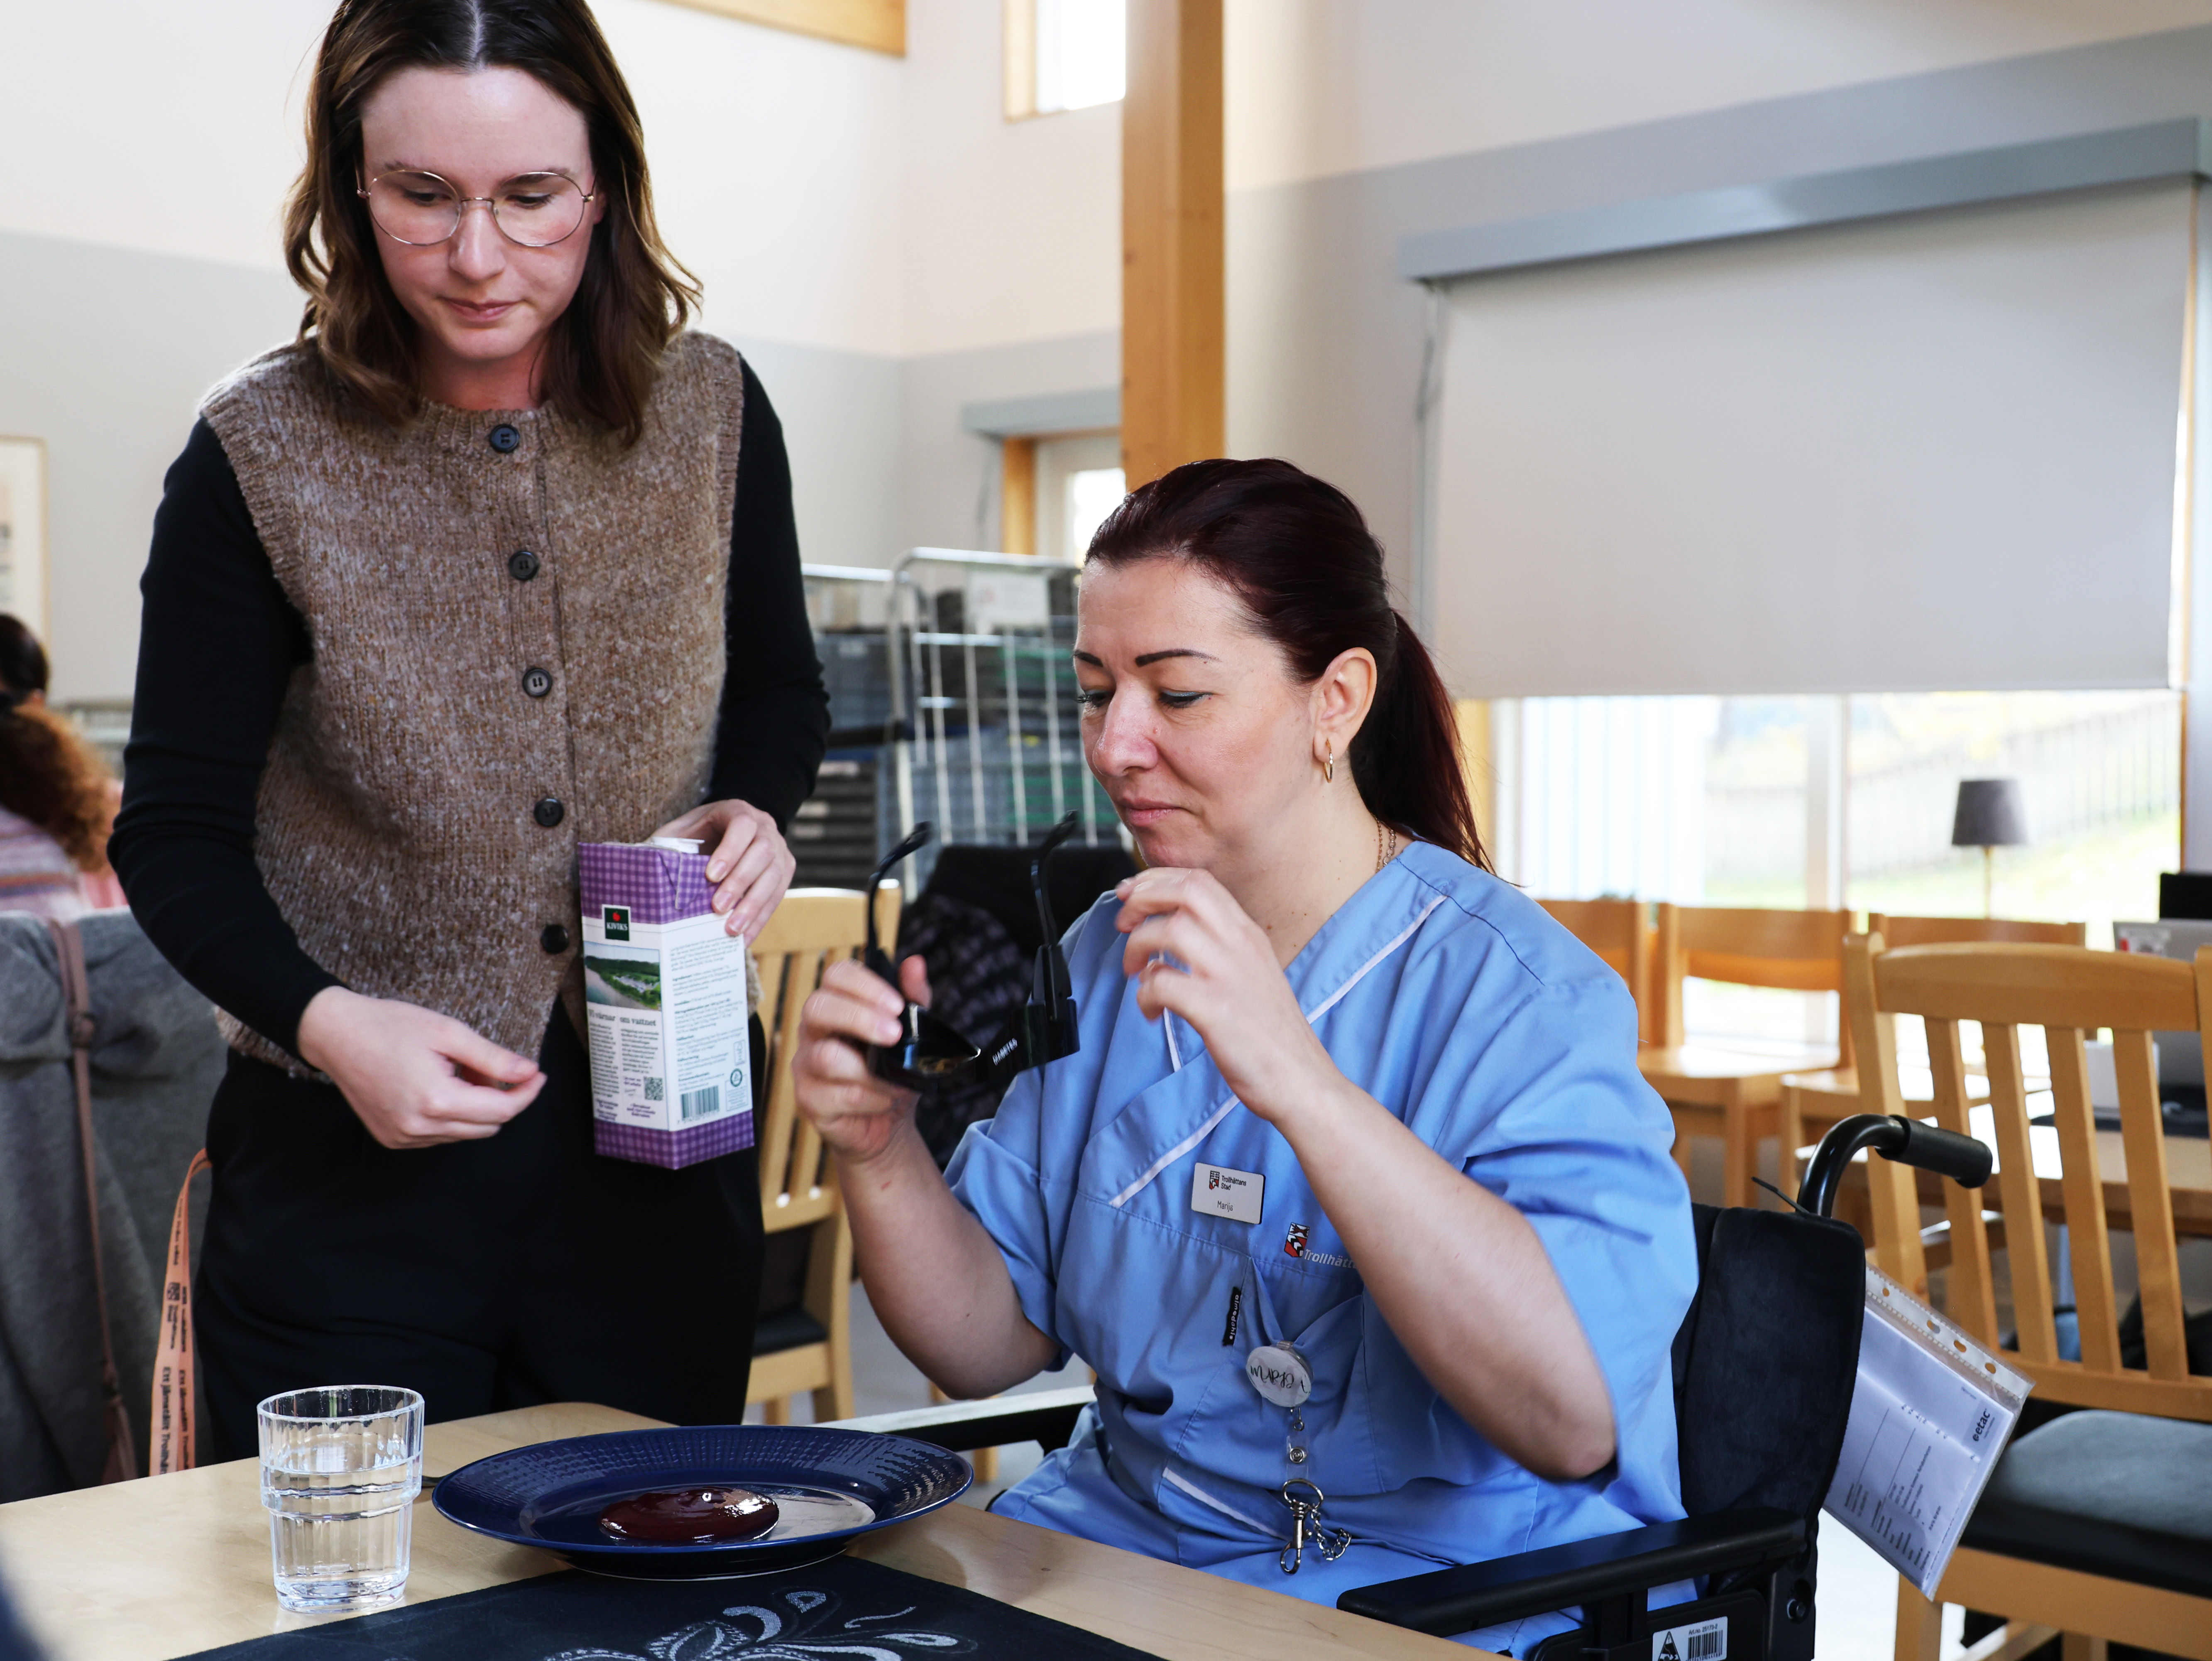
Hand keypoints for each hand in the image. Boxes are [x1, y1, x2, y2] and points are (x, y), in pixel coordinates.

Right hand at [296, 987, 545, 1148]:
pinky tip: (437, 1085)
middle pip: (487, 1127)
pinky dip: (451, 1115)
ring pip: (465, 1133)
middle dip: (499, 1099)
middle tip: (486, 1065)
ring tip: (455, 1071)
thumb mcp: (450, 1033)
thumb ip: (494, 1058)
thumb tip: (529, 1072)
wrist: (337, 1035)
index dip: (525, 1093)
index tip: (536, 1075)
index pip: (501, 1112)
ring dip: (474, 1107)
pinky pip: (440, 1135)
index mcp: (435, 1101)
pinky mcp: (393, 1138)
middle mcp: (419, 1127)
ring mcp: (403, 1137)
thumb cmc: (390, 1026)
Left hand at [653, 799, 794, 939]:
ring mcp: (780, 850)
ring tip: (732, 930)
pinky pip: (776, 897)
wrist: (733, 829)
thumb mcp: (683, 829)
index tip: (710, 876)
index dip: (730, 851)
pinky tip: (744, 939)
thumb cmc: (702, 832)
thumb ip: (669, 842)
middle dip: (740, 883)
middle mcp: (766, 827)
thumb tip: (643, 864)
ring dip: (753, 906)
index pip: (742, 826)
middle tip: (717, 907)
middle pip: (762, 853)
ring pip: (774, 877)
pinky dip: (760, 920)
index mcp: (739, 811)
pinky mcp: (784, 872)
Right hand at [793, 954, 933, 1165]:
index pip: (836, 976)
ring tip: (895, 1080)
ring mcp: (806, 1064)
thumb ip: (913, 997)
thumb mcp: (912, 1032)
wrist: (889, 1122)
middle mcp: (814, 1030)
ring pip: (826, 1056)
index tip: (897, 1005)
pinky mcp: (808, 1099)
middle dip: (860, 1018)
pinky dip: (871, 1099)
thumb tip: (915, 962)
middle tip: (895, 1035)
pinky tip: (884, 1100)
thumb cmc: (893, 1071)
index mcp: (837, 1004)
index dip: (865, 985)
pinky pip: (838, 1095)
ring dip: (871, 1070)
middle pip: (818, 1007)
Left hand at [1115, 867, 1339, 1126]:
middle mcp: (1241, 946)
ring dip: (1138, 946)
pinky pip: (1164, 983)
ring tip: (1135, 972)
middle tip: (1123, 923)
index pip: (1199, 882)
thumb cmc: (1271, 1034)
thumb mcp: (1253, 973)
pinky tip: (1151, 1011)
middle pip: (1184, 890)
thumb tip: (1170, 935)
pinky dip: (1145, 994)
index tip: (1133, 895)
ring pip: (1170, 930)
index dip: (1157, 881)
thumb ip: (1219, 948)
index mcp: (1248, 935)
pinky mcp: (1217, 1011)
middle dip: (1143, 898)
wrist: (1301, 1080)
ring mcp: (1229, 976)